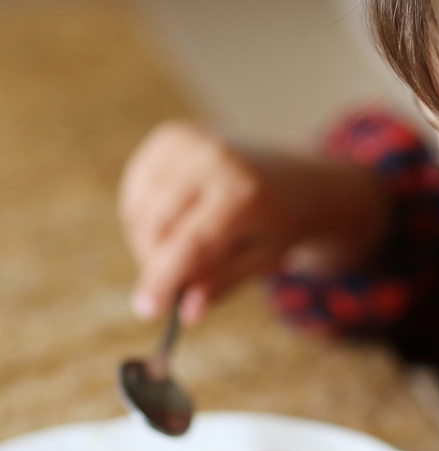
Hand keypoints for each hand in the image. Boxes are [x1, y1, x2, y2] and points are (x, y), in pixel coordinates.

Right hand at [119, 121, 390, 322]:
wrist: (291, 177)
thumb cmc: (274, 226)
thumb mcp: (261, 260)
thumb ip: (222, 283)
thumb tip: (186, 313)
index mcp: (244, 194)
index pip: (191, 243)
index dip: (163, 278)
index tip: (146, 309)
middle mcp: (213, 159)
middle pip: (158, 227)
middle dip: (158, 264)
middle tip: (177, 281)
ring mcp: (188, 142)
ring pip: (139, 211)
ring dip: (148, 243)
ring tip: (185, 248)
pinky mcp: (170, 137)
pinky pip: (135, 193)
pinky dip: (144, 218)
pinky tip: (176, 220)